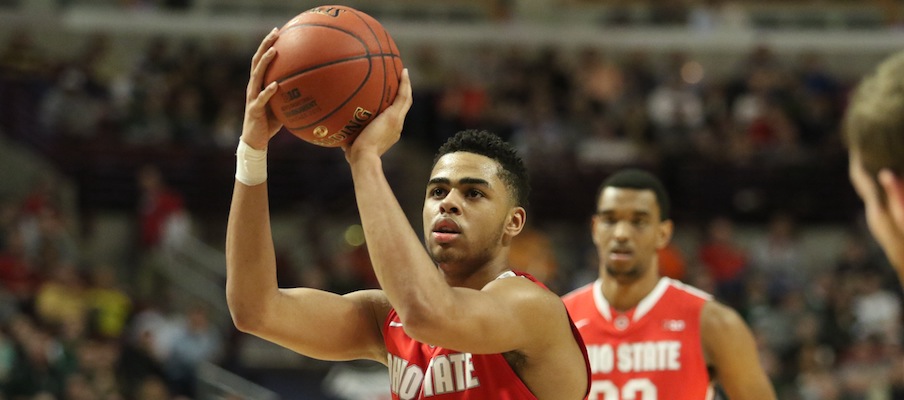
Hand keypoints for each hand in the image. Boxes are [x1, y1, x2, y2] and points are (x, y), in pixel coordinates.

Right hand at [240, 28, 283, 150]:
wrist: (256, 141)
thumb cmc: (270, 123)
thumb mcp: (282, 105)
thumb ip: (291, 95)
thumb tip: (313, 88)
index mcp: (258, 84)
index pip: (261, 60)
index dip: (267, 45)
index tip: (277, 31)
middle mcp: (253, 87)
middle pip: (256, 61)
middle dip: (265, 45)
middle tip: (275, 32)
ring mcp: (252, 97)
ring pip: (256, 75)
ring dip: (265, 62)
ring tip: (274, 51)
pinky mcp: (254, 110)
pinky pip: (262, 98)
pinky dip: (268, 91)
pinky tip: (276, 84)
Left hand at [342, 68, 412, 161]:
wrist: (364, 157)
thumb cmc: (355, 155)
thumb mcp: (351, 145)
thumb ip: (347, 137)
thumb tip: (334, 134)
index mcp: (389, 132)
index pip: (394, 116)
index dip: (394, 105)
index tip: (390, 96)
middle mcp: (397, 126)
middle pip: (403, 105)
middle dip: (403, 92)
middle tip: (401, 78)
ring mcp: (397, 121)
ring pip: (406, 99)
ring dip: (406, 85)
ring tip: (403, 72)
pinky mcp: (394, 116)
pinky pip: (402, 96)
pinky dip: (405, 84)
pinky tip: (403, 71)